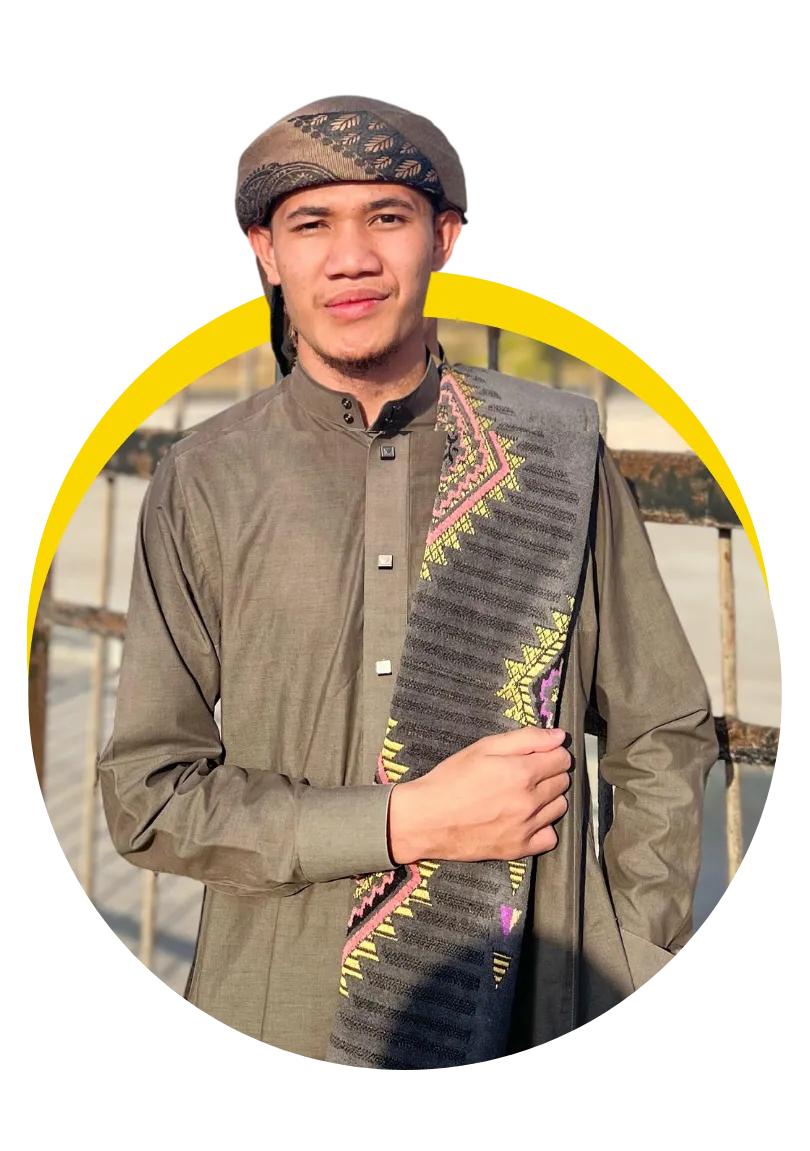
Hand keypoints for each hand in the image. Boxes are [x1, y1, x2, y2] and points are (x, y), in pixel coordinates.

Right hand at [388, 727, 570, 864]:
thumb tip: (559, 736)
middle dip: (550, 773)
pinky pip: (550, 837)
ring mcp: (526, 827)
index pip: (562, 759)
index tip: (540, 755)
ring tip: (526, 796)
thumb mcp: (483, 748)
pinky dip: (543, 827)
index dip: (553, 753)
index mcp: (522, 772)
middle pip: (563, 782)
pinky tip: (526, 820)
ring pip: (559, 808)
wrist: (426, 819)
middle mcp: (530, 801)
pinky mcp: (519, 849)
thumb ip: (525, 739)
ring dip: (549, 799)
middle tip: (527, 774)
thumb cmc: (451, 779)